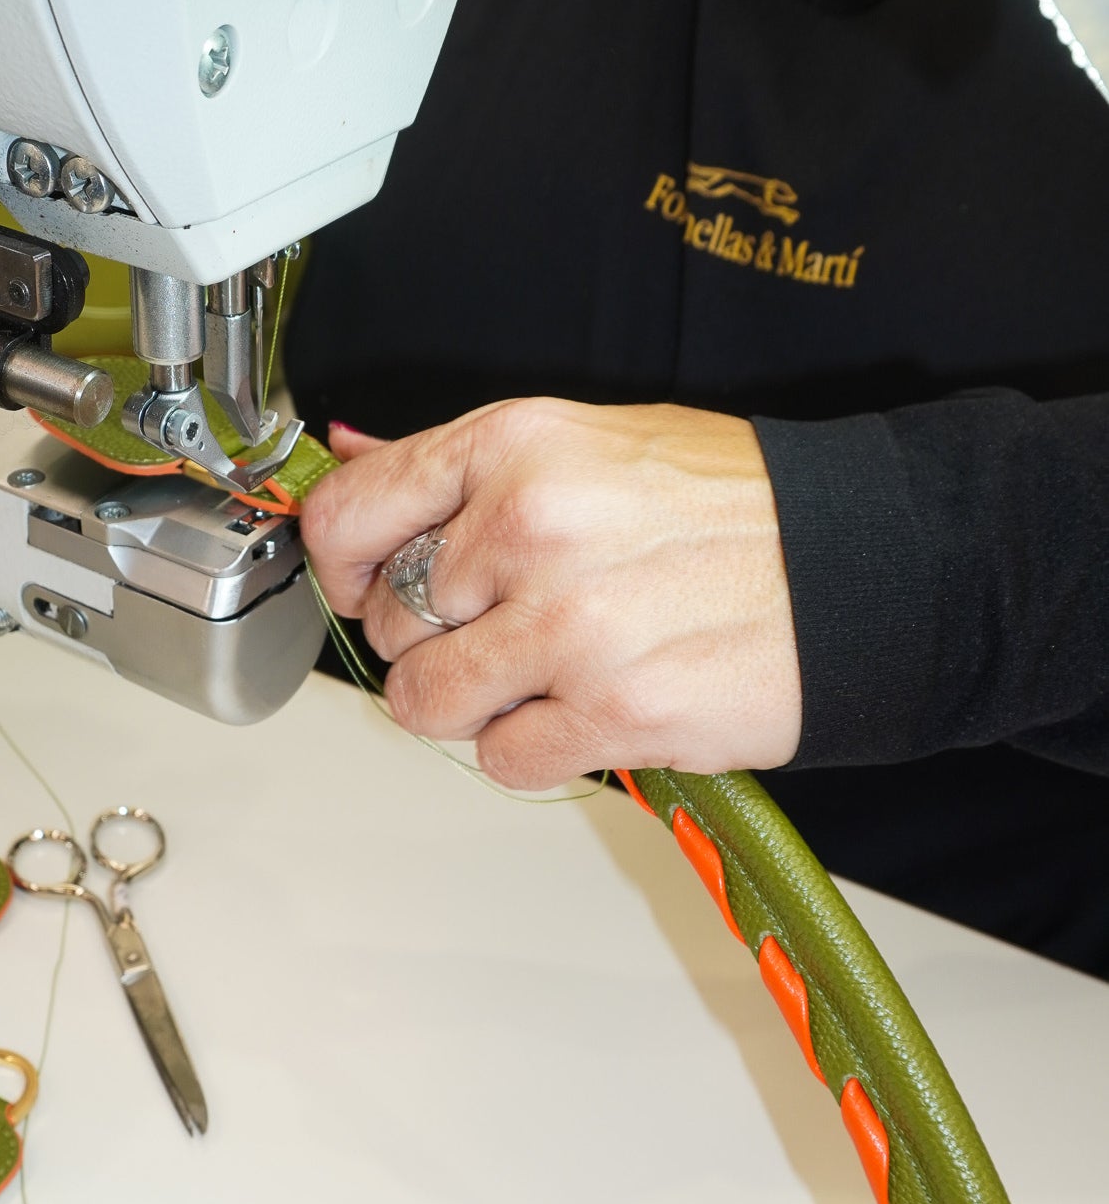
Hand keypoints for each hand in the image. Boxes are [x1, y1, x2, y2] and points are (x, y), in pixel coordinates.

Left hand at [300, 398, 802, 789]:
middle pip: (388, 621)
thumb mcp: (588, 443)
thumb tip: (347, 457)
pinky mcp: (610, 712)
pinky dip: (537, 749)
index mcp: (517, 448)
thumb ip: (461, 469)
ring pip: (428, 701)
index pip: (351, 513)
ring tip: (547, 673)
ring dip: (475, 703)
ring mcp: (568, 626)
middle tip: (513, 625)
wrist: (864, 568)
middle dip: (436, 637)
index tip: (360, 583)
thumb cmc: (734, 508)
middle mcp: (530, 529)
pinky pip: (502, 760)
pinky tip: (591, 708)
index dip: (339, 564)